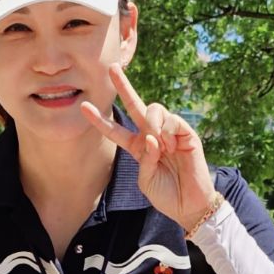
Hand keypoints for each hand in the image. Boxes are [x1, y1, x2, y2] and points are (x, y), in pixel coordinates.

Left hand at [79, 63, 216, 230]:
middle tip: (112, 68)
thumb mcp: (145, 181)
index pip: (116, 130)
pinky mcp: (187, 134)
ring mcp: (169, 133)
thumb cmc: (166, 196)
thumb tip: (152, 138)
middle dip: (124, 86)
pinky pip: (173, 120)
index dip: (100, 120)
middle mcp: (152, 136)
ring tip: (161, 144)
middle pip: (135, 105)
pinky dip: (169, 131)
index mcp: (138, 148)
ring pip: (154, 109)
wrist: (189, 205)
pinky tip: (172, 145)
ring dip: (153, 123)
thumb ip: (144, 160)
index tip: (84, 107)